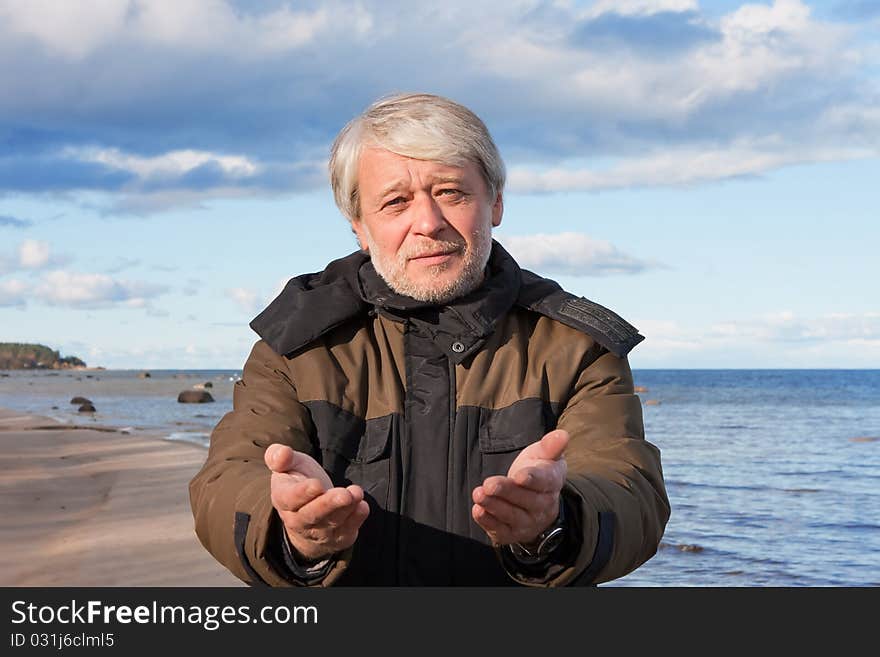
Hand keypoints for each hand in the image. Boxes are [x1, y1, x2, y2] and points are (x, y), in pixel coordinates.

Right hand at [264, 444, 369, 560]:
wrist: (306, 514)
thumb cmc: (298, 482)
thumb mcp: (288, 466)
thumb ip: (280, 457)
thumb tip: (282, 452)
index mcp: (283, 499)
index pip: (290, 499)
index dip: (302, 493)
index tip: (317, 485)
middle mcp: (298, 520)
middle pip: (313, 515)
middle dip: (329, 505)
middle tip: (344, 495)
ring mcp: (318, 532)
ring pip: (332, 522)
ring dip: (346, 509)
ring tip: (357, 493)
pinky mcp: (337, 538)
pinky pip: (346, 531)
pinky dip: (356, 520)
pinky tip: (362, 506)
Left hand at [471, 429, 568, 546]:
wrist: (534, 499)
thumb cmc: (537, 470)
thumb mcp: (543, 455)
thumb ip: (550, 445)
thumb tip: (563, 435)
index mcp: (552, 482)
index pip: (545, 481)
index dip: (532, 479)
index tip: (519, 476)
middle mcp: (543, 506)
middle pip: (525, 500)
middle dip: (506, 492)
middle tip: (489, 484)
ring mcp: (528, 522)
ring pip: (511, 516)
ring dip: (494, 506)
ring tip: (479, 494)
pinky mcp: (512, 533)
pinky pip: (501, 531)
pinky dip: (488, 522)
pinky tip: (478, 511)